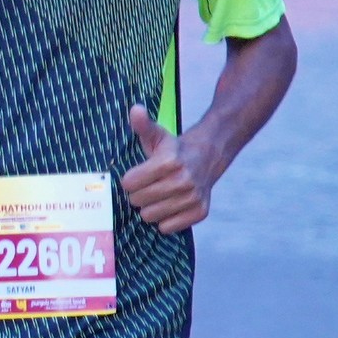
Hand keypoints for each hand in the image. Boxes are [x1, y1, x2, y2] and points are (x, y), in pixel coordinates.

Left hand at [120, 103, 211, 233]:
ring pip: (150, 216)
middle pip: (137, 201)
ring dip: (150, 208)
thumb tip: (135, 109)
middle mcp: (183, 181)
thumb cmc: (174, 148)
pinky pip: (167, 228)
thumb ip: (142, 124)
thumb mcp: (157, 134)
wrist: (208, 155)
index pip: (128, 184)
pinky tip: (171, 205)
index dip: (129, 180)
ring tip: (159, 195)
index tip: (137, 175)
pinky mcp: (200, 212)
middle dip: (138, 194)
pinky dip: (165, 220)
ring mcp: (193, 198)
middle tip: (149, 185)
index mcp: (169, 162)